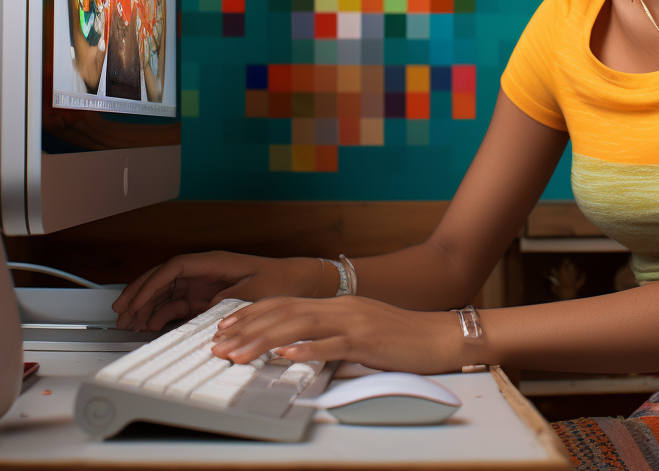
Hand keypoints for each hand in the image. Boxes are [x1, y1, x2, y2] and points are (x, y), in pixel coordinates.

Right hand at [113, 251, 321, 330]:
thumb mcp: (254, 292)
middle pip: (163, 277)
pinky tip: (148, 325)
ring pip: (165, 291)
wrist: (295, 282)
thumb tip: (203, 309)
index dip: (152, 283)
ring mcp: (203, 284)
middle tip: (120, 312)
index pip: (174, 268)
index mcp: (214, 262)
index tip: (136, 300)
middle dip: (139, 293)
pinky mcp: (205, 297)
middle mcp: (204, 270)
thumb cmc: (278, 281)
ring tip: (127, 322)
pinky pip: (176, 303)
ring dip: (146, 305)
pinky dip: (160, 313)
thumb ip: (228, 299)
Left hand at [210, 296, 470, 374]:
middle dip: (247, 328)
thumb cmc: (402, 338)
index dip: (252, 313)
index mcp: (336, 304)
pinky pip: (332, 343)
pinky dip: (307, 348)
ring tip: (239, 352)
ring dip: (265, 340)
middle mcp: (340, 307)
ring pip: (300, 326)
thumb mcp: (359, 330)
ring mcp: (353, 321)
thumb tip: (295, 346)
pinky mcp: (368, 340)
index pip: (285, 304)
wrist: (439, 334)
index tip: (225, 326)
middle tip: (218, 344)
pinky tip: (286, 354)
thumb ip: (329, 333)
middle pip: (284, 313)